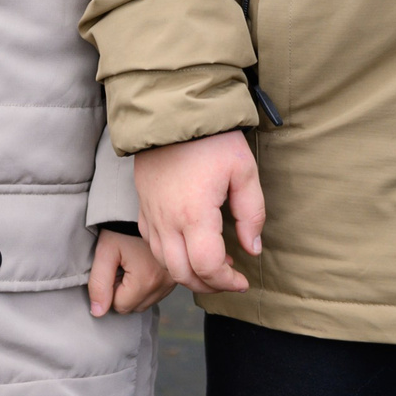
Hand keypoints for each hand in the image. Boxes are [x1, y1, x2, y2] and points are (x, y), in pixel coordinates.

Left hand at [88, 228, 172, 315]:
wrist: (144, 210)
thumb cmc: (122, 228)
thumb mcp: (105, 251)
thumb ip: (99, 283)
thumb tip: (98, 313)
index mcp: (146, 280)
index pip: (120, 306)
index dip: (110, 290)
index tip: (113, 268)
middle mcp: (164, 285)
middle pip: (134, 307)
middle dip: (123, 292)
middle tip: (121, 266)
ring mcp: (172, 282)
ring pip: (146, 303)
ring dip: (135, 291)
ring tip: (132, 265)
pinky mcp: (175, 279)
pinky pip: (157, 295)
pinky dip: (146, 287)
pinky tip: (142, 267)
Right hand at [132, 129, 263, 294]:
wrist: (171, 110)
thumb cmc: (211, 138)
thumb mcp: (243, 170)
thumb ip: (251, 214)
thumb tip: (252, 249)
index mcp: (194, 214)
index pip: (207, 267)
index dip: (227, 281)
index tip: (243, 280)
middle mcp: (167, 220)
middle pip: (182, 273)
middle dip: (208, 285)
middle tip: (229, 280)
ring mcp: (151, 214)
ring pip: (164, 262)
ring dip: (188, 273)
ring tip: (213, 264)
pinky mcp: (143, 205)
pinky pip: (152, 244)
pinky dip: (170, 256)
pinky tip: (188, 247)